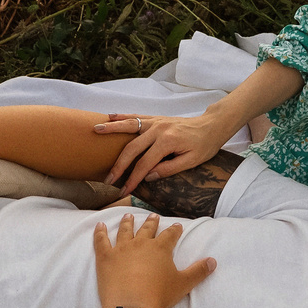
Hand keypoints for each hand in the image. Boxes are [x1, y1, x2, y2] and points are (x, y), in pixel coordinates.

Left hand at [91, 211, 215, 307]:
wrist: (132, 306)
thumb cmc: (159, 295)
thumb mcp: (183, 284)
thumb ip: (199, 271)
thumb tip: (213, 261)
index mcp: (160, 248)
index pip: (170, 235)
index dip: (174, 230)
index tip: (177, 225)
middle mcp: (141, 243)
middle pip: (147, 229)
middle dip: (152, 222)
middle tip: (153, 215)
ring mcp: (121, 249)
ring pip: (125, 231)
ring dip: (127, 223)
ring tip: (128, 216)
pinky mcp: (105, 257)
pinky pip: (101, 241)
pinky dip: (99, 232)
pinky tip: (99, 226)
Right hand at [94, 109, 232, 192]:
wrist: (212, 125)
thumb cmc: (204, 145)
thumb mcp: (191, 161)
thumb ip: (169, 169)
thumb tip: (148, 176)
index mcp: (167, 142)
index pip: (144, 164)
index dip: (133, 179)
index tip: (125, 191)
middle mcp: (158, 129)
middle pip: (132, 148)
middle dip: (118, 165)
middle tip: (108, 180)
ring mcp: (156, 122)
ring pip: (129, 126)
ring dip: (111, 129)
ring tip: (95, 131)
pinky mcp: (156, 118)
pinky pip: (136, 117)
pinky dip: (122, 116)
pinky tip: (109, 116)